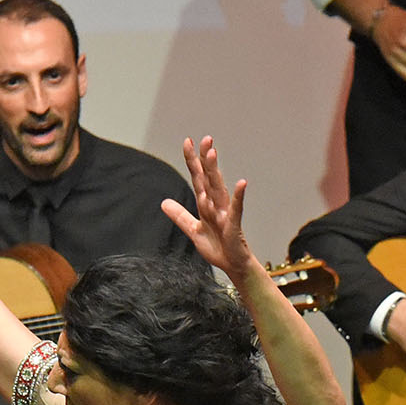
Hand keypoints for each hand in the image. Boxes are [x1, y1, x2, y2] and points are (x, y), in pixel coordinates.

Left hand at [161, 136, 257, 280]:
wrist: (232, 265)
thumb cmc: (218, 247)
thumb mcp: (193, 230)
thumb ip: (180, 215)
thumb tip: (164, 202)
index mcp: (206, 204)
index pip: (197, 178)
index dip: (192, 161)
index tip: (188, 142)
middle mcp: (216, 205)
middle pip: (209, 178)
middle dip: (205, 159)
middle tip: (205, 139)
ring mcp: (226, 213)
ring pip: (218, 189)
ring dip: (214, 171)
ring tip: (212, 154)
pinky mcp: (233, 225)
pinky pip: (236, 209)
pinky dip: (238, 197)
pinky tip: (242, 183)